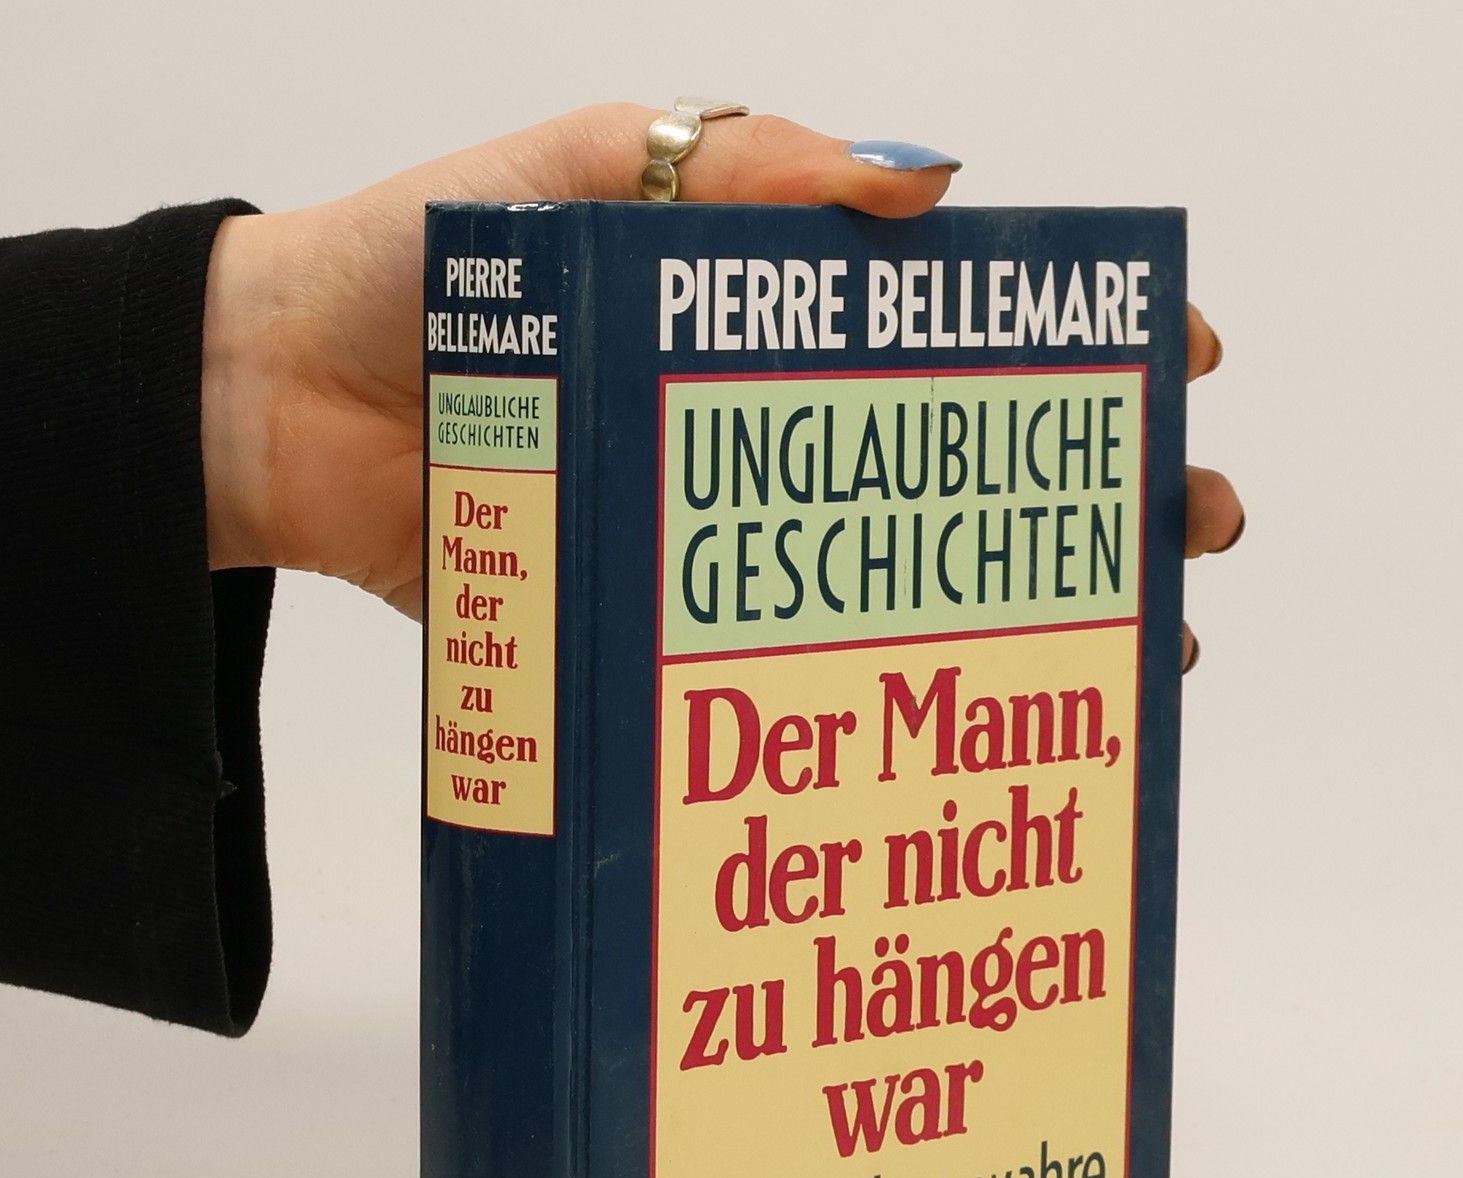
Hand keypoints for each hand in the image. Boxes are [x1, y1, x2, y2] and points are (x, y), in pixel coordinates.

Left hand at [200, 102, 1243, 655]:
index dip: (1066, 346)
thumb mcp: (598, 175)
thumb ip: (752, 171)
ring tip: (1125, 649)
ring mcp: (715, 533)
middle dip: (1084, 495)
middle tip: (1186, 526)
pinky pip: (773, 662)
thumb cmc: (425, 263)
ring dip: (1012, 611)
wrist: (276, 402)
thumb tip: (926, 187)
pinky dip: (860, 696)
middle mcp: (760, 427)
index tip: (1172, 366)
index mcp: (766, 307)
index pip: (955, 327)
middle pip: (957, 467)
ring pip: (893, 577)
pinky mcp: (652, 620)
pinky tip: (944, 720)